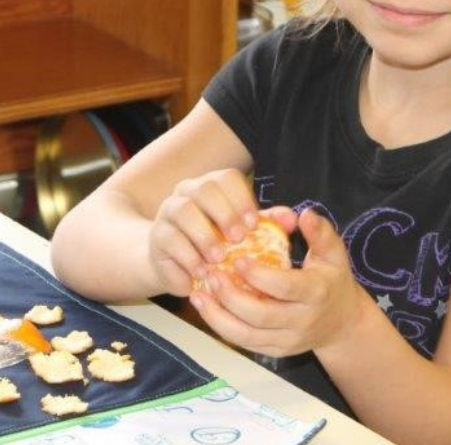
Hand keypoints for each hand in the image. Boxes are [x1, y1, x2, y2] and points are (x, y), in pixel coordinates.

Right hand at [147, 169, 259, 296]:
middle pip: (204, 189)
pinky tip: (202, 271)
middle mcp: (188, 192)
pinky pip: (170, 239)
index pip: (227, 179)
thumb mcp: (242, 234)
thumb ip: (267, 224)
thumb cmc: (216, 245)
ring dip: (205, 235)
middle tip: (239, 239)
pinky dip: (188, 256)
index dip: (241, 199)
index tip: (254, 224)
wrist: (177, 265)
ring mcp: (169, 211)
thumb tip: (293, 219)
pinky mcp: (157, 236)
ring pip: (184, 211)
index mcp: (212, 186)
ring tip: (220, 258)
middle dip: (224, 213)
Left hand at [190, 209, 370, 355]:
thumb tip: (305, 214)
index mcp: (317, 293)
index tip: (237, 259)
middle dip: (231, 297)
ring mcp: (288, 340)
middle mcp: (303, 321)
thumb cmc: (332, 280)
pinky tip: (206, 308)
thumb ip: (320, 233)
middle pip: (261, 316)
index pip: (285, 287)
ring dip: (218, 317)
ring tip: (198, 295)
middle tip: (210, 275)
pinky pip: (244, 344)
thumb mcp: (334, 254)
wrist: (342, 323)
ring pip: (247, 336)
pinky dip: (221, 328)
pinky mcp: (276, 351)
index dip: (259, 276)